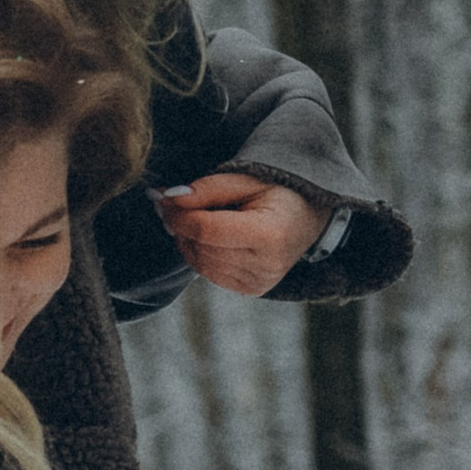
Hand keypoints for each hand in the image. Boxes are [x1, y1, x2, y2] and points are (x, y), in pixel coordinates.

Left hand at [152, 170, 329, 296]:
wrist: (307, 217)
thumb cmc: (278, 192)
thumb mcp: (246, 179)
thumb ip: (207, 189)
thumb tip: (167, 199)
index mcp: (270, 235)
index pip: (207, 230)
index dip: (180, 215)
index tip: (162, 198)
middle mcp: (266, 265)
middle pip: (201, 248)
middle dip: (180, 226)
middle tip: (170, 204)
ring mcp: (259, 282)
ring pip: (200, 263)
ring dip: (186, 240)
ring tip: (190, 217)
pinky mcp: (251, 289)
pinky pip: (209, 273)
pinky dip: (199, 253)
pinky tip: (206, 236)